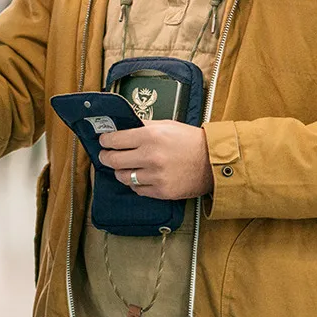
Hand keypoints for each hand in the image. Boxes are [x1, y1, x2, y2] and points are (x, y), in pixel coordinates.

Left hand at [98, 121, 213, 199]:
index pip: (115, 140)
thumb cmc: (191, 141)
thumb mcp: (167, 125)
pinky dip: (136, 183)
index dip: (105, 141)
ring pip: (123, 177)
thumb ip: (144, 125)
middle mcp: (150, 156)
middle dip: (106, 157)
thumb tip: (125, 126)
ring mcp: (155, 175)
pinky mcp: (161, 191)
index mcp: (150, 136)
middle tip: (106, 155)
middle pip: (113, 160)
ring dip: (121, 171)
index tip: (103, 141)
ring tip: (125, 166)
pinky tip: (140, 176)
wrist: (213, 161)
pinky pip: (137, 189)